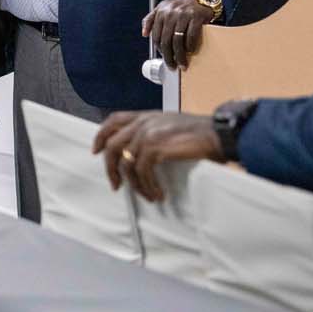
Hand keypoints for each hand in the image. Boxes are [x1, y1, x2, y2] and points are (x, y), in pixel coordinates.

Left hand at [92, 111, 223, 201]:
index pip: (113, 120)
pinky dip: (148, 186)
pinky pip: (142, 172)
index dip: (100, 135)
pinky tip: (158, 194)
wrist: (217, 134)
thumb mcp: (170, 125)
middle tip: (116, 185)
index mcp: (145, 116)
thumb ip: (152, 132)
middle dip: (111, 168)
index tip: (96, 151)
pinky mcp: (155, 147)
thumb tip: (140, 154)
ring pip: (127, 163)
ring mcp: (147, 133)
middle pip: (113, 145)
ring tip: (147, 195)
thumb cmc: (200, 134)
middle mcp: (142, 122)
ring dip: (135, 184)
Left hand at [143, 0, 217, 70]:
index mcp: (161, 12)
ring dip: (180, 55)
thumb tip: (144, 34)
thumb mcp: (162, 8)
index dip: (159, 50)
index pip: (156, 36)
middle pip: (166, 40)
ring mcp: (183, 15)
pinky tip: (191, 51)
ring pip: (178, 40)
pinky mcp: (196, 17)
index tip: (164, 57)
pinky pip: (192, 35)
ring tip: (182, 64)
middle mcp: (170, 14)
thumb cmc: (179, 5)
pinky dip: (191, 46)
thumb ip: (150, 20)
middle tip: (172, 66)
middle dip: (169, 56)